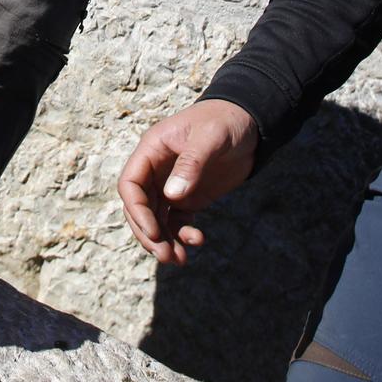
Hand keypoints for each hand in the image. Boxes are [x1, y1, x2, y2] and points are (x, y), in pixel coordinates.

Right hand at [117, 98, 258, 264]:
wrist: (250, 123)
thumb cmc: (226, 121)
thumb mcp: (210, 137)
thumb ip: (191, 163)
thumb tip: (171, 196)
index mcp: (152, 150)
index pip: (130, 184)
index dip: (137, 211)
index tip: (154, 232)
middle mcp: (156, 170)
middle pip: (140, 208)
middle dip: (149, 233)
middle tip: (166, 255)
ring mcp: (171, 185)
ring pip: (156, 219)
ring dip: (163, 241)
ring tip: (179, 260)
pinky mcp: (188, 197)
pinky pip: (176, 222)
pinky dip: (181, 235)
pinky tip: (197, 241)